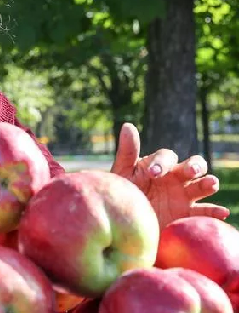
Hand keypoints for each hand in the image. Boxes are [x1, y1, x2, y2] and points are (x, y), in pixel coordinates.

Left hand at [110, 122, 229, 228]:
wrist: (127, 219)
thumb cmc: (124, 193)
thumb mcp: (123, 173)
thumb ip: (127, 151)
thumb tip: (128, 125)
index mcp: (160, 166)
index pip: (166, 157)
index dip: (161, 163)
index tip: (152, 173)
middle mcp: (175, 178)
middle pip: (193, 166)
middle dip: (194, 166)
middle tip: (190, 171)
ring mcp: (183, 196)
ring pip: (202, 185)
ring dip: (208, 183)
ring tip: (211, 184)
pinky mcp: (187, 214)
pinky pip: (204, 212)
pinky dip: (214, 212)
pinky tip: (222, 212)